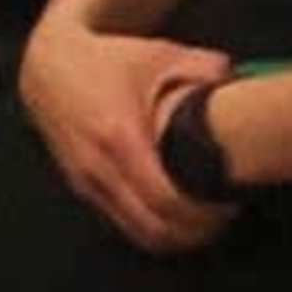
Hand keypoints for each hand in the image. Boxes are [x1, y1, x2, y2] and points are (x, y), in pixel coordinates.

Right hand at [16, 16, 236, 254]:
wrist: (49, 67)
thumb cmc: (110, 60)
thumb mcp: (159, 54)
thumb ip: (205, 68)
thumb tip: (242, 82)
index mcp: (121, 136)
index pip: (166, 199)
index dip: (202, 212)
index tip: (230, 202)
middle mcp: (99, 167)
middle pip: (153, 227)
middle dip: (194, 232)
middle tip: (225, 217)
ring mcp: (86, 182)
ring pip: (136, 233)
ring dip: (173, 236)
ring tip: (206, 221)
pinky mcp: (81, 189)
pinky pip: (121, 223)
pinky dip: (150, 228)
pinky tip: (175, 215)